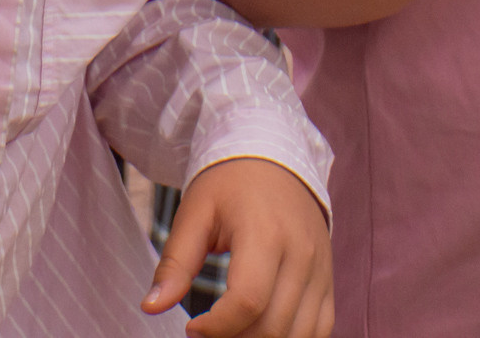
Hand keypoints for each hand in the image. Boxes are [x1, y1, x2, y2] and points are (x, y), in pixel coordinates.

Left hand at [144, 157, 333, 337]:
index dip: (216, 328)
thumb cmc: (229, 185)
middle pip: (272, 325)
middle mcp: (301, 254)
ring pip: (298, 335)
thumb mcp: (195, 214)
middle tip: (207, 332)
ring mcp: (320, 270)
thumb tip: (151, 307)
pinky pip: (319, 329)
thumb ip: (175, 264)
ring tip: (231, 330)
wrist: (274, 160)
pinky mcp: (328, 281)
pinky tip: (261, 330)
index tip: (191, 329)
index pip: (248, 301)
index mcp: (265, 233)